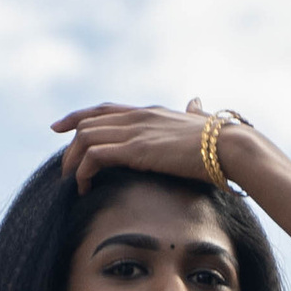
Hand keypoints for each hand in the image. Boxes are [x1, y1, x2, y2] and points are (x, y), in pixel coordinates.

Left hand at [53, 98, 254, 199]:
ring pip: (86, 137)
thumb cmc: (221, 142)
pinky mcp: (136, 150)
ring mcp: (136, 131)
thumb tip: (196, 102)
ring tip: (72, 183)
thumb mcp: (201, 123)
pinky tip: (85, 188)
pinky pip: (95, 155)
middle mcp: (138, 116)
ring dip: (73, 161)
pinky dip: (83, 172)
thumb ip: (193, 114)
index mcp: (150, 112)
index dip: (79, 117)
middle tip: (63, 168)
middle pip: (88, 121)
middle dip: (69, 143)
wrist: (230, 147)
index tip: (60, 127)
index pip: (105, 109)